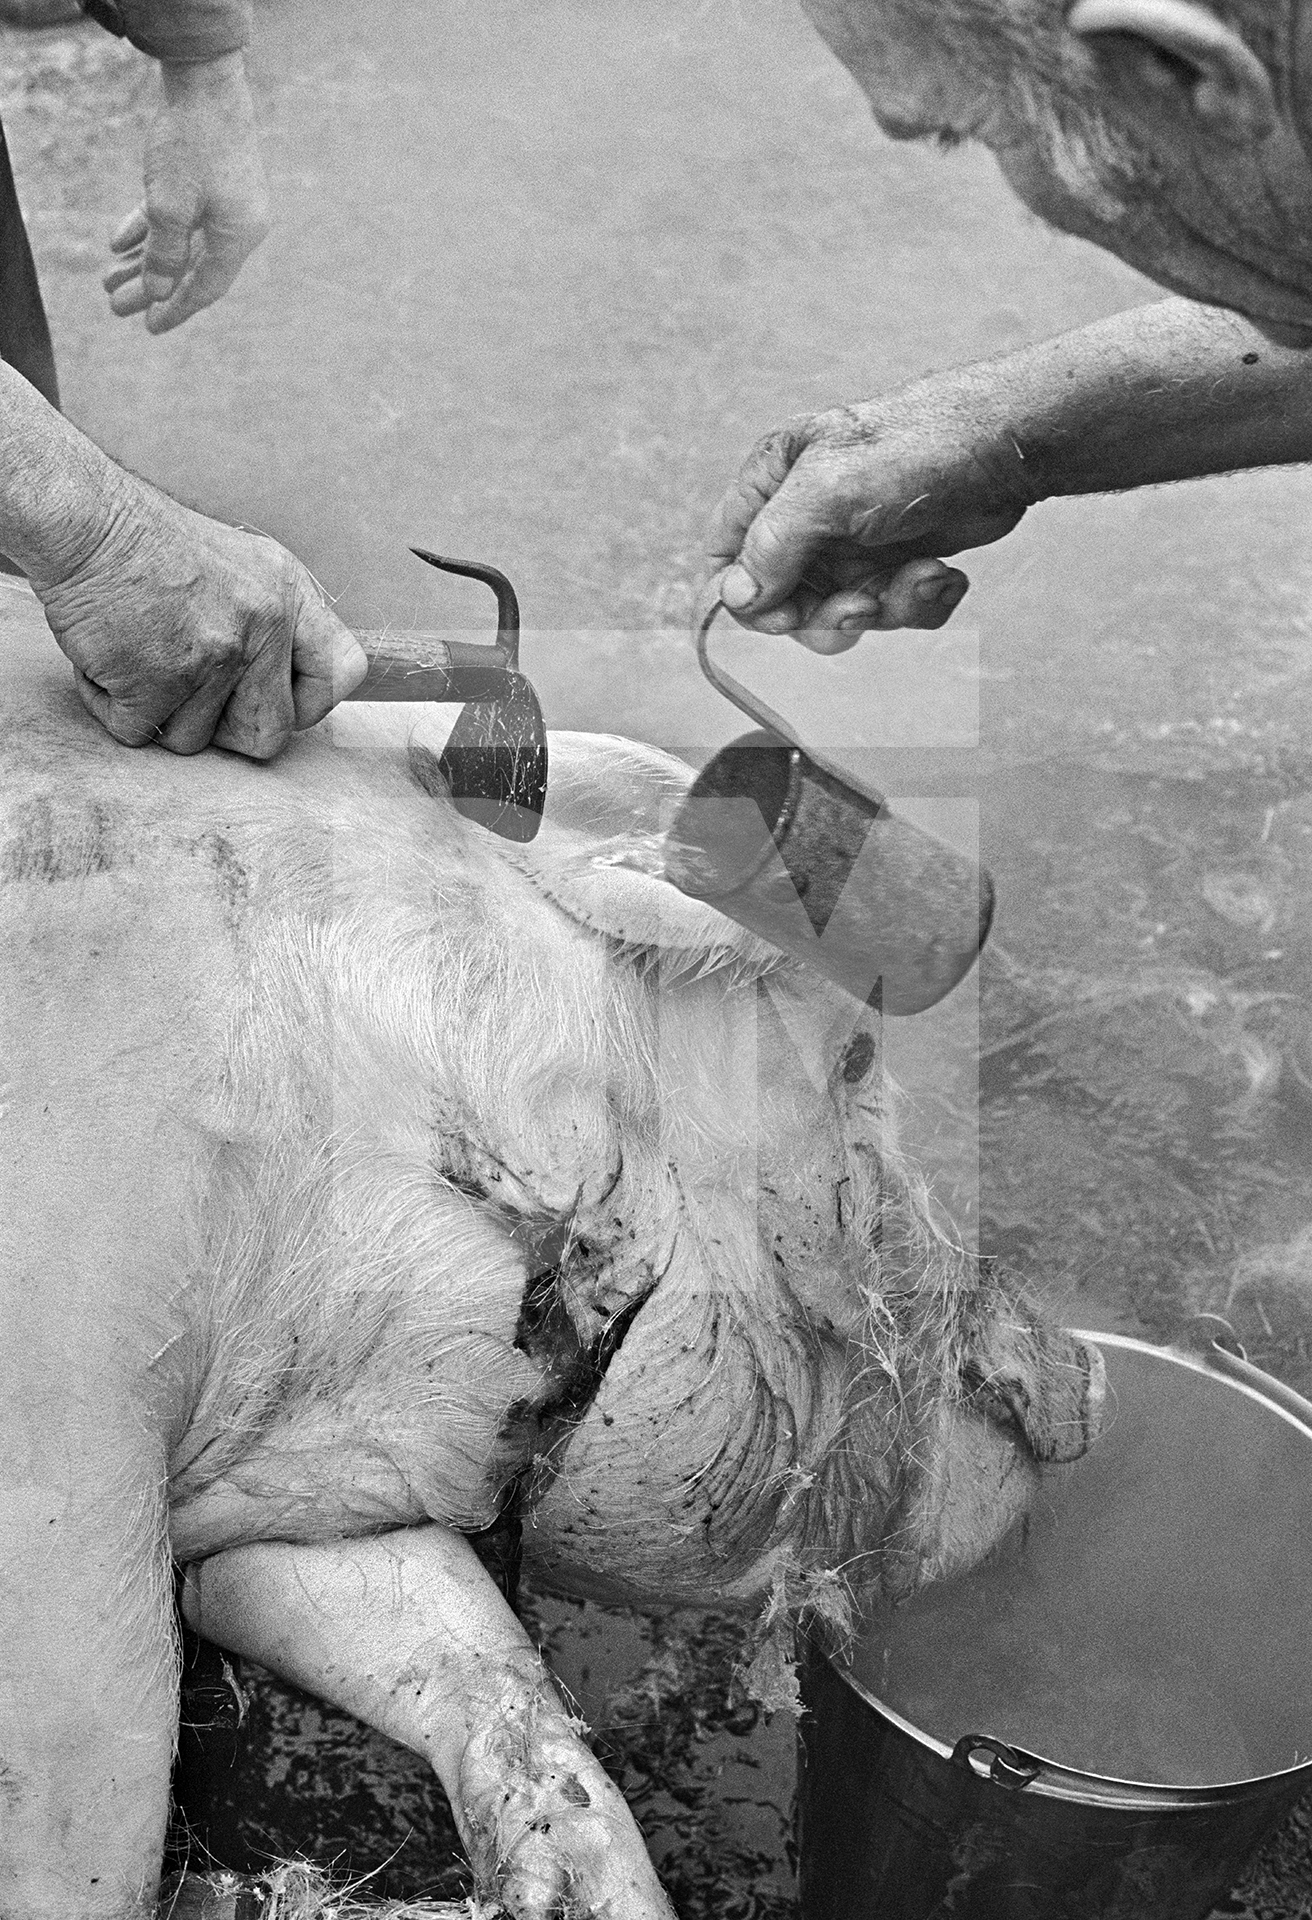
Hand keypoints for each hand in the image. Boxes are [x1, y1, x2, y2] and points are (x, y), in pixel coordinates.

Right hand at [30, 473, 366, 758]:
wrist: (85, 521)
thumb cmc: (153, 544)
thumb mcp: (245, 564)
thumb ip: (277, 622)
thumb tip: (289, 684)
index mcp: (290, 597)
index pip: (344, 674)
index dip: (310, 703)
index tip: (275, 698)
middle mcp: (262, 629)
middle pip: (270, 734)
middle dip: (228, 728)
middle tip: (191, 688)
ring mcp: (212, 660)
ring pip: (195, 740)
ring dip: (161, 712)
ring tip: (140, 655)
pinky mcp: (155, 685)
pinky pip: (139, 732)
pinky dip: (113, 707)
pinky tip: (109, 661)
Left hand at [103, 52, 269, 333]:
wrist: (205, 81)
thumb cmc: (191, 145)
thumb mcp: (170, 205)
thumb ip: (164, 253)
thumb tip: (159, 292)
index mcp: (238, 236)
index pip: (206, 287)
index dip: (176, 309)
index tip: (148, 327)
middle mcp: (238, 224)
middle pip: (189, 267)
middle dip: (150, 286)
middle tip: (116, 306)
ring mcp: (226, 201)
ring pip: (180, 241)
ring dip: (144, 259)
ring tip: (110, 277)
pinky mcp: (211, 180)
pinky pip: (179, 215)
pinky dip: (150, 229)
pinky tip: (119, 241)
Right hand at [704, 374, 1035, 649]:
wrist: (1012, 446)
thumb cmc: (919, 448)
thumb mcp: (828, 492)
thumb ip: (771, 547)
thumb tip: (732, 599)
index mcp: (775, 482)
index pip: (726, 554)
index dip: (745, 597)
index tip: (785, 615)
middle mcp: (809, 515)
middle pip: (785, 599)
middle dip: (828, 614)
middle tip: (864, 604)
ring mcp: (854, 541)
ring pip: (843, 613)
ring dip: (886, 608)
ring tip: (921, 575)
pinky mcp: (899, 561)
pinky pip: (892, 610)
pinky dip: (921, 603)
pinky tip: (944, 574)